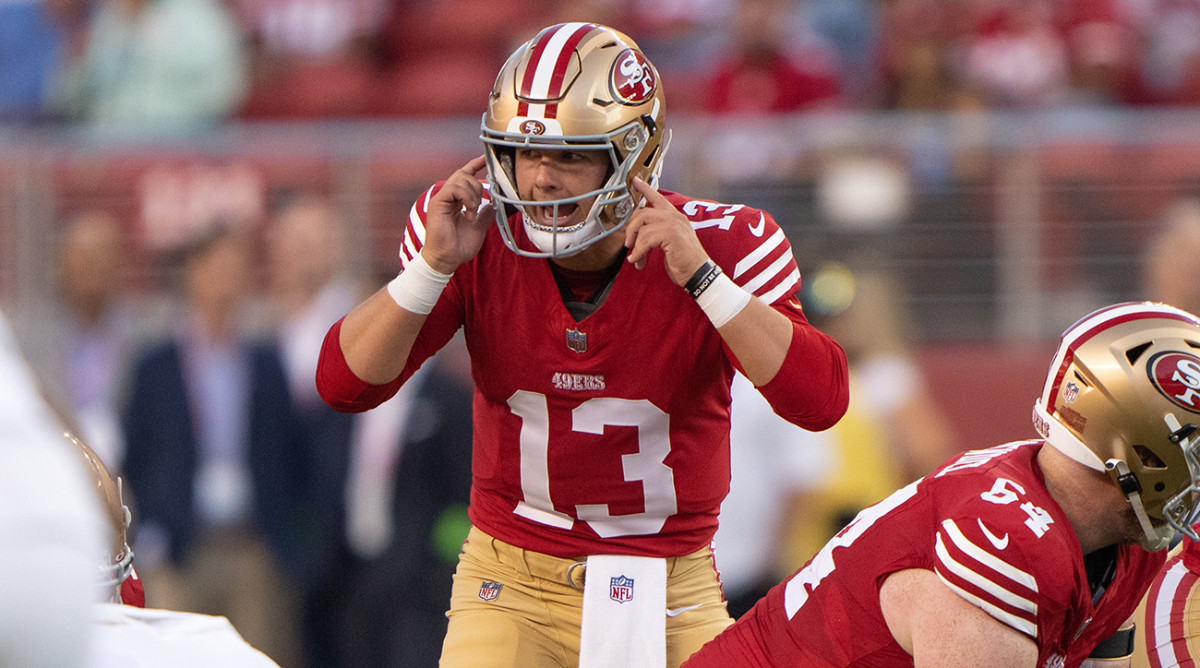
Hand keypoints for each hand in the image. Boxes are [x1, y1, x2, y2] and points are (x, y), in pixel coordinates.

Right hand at [421, 155, 491, 273]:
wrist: (447, 259)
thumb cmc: (459, 247)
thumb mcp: (479, 228)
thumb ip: (485, 215)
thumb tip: (493, 205)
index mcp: (456, 200)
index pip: (464, 176)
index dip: (474, 165)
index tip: (484, 158)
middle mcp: (447, 197)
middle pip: (464, 174)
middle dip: (477, 184)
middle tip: (479, 204)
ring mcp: (441, 198)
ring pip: (460, 178)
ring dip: (473, 194)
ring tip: (473, 211)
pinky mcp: (437, 203)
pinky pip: (454, 188)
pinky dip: (466, 197)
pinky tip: (469, 211)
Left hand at [624, 177, 708, 285]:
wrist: (698, 274)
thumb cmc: (684, 262)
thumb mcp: (670, 243)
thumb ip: (657, 233)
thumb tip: (637, 235)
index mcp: (676, 218)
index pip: (659, 198)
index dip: (645, 189)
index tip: (635, 181)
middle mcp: (675, 217)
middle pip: (643, 214)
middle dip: (631, 230)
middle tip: (629, 245)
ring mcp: (674, 224)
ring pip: (642, 227)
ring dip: (635, 246)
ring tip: (636, 258)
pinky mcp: (671, 234)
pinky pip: (645, 239)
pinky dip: (638, 252)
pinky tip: (638, 261)